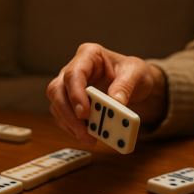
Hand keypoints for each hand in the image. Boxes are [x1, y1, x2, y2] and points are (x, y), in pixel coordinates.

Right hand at [46, 43, 167, 145]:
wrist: (133, 82)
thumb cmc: (132, 73)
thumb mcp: (137, 74)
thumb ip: (126, 86)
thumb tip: (115, 103)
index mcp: (89, 55)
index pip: (74, 73)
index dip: (75, 94)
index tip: (84, 113)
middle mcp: (73, 69)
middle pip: (57, 90)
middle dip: (68, 114)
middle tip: (84, 132)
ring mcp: (68, 86)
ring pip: (56, 105)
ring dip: (70, 124)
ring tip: (89, 138)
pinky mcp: (68, 102)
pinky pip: (62, 117)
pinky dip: (72, 128)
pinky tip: (87, 135)